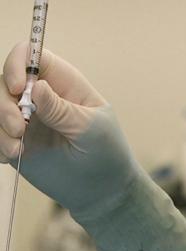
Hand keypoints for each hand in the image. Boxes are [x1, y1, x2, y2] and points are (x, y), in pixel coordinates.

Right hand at [0, 42, 140, 219]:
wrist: (102, 192)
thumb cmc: (108, 156)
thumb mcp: (92, 130)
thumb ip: (63, 110)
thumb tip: (37, 87)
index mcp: (64, 84)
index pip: (32, 56)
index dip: (18, 64)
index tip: (18, 88)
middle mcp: (41, 97)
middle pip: (5, 82)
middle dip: (4, 103)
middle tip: (18, 128)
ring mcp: (27, 119)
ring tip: (16, 149)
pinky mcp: (17, 141)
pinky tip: (12, 156)